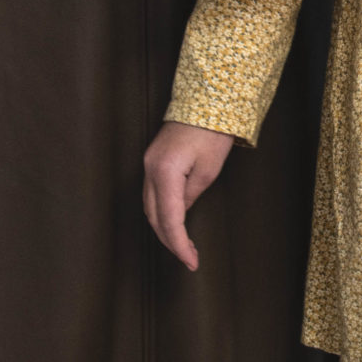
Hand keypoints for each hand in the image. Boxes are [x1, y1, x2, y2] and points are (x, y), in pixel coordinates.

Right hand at [143, 120, 234, 269]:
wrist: (206, 98)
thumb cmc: (213, 132)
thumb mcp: (208, 170)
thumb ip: (192, 196)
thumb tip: (182, 213)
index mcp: (165, 172)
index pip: (169, 219)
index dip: (179, 245)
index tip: (191, 262)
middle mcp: (150, 169)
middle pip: (154, 216)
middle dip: (170, 241)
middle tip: (189, 259)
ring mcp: (148, 164)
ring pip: (150, 207)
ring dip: (165, 228)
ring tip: (183, 246)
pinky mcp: (153, 160)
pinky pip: (153, 194)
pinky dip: (163, 212)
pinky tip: (175, 222)